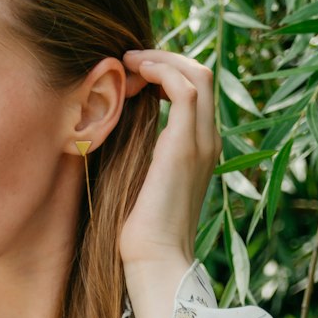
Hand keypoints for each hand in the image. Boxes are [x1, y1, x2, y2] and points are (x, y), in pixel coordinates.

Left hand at [119, 49, 221, 269]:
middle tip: (128, 59)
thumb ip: (135, 150)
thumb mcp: (135, 178)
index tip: (131, 73)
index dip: (165, 71)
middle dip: (164, 58)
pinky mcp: (186, 146)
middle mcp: (207, 141)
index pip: (194, 91)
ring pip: (197, 75)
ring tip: (128, 61)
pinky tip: (134, 73)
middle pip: (200, 75)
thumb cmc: (137, 230)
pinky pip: (185, 89)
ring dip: (161, 59)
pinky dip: (161, 71)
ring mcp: (201, 142)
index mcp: (198, 149)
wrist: (154, 259)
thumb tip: (110, 126)